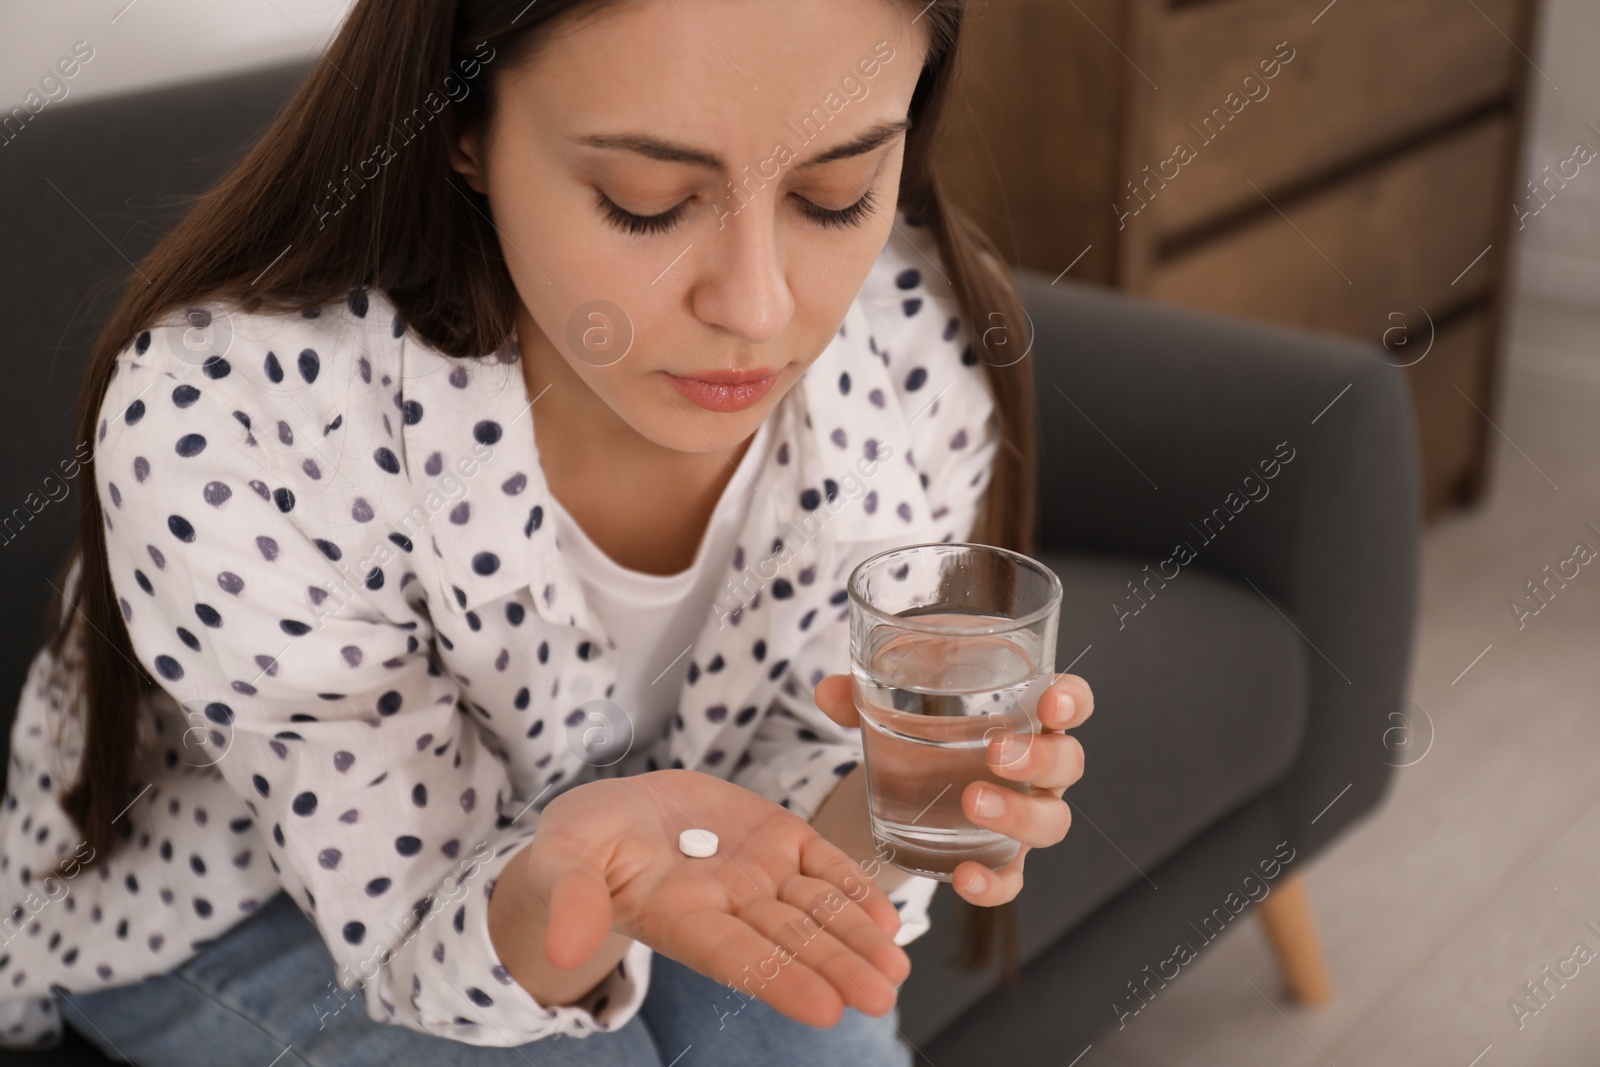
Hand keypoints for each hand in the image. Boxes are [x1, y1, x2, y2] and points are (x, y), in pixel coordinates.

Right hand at [518, 769, 910, 1026]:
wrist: (614, 812)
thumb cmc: (582, 845)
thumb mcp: (565, 861)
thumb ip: (572, 900)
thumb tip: (565, 947)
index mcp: (679, 918)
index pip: (736, 958)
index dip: (780, 981)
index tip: (826, 1009)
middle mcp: (728, 906)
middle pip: (789, 943)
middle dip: (836, 969)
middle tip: (880, 997)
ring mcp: (758, 874)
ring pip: (817, 911)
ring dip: (857, 939)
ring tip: (896, 968)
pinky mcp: (778, 839)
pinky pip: (824, 867)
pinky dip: (855, 890)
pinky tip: (886, 918)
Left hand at [813, 671, 1092, 905]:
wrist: (907, 773)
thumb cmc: (922, 721)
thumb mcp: (896, 698)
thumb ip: (863, 693)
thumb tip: (828, 692)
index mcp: (1023, 713)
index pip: (1070, 702)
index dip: (1071, 701)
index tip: (1050, 703)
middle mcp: (1035, 766)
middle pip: (1066, 763)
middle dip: (1041, 759)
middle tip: (996, 754)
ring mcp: (1023, 814)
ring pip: (1051, 821)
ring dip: (1019, 814)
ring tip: (973, 804)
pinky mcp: (1000, 857)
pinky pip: (1012, 878)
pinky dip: (994, 883)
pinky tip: (965, 878)